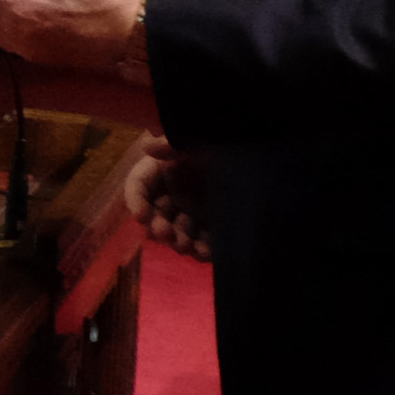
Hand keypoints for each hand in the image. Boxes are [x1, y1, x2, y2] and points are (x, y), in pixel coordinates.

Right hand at [123, 134, 211, 258]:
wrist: (258, 160)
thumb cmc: (222, 144)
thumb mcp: (196, 140)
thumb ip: (173, 144)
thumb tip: (147, 147)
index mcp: (163, 170)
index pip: (139, 186)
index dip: (136, 201)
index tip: (141, 215)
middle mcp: (174, 193)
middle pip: (157, 215)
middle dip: (159, 227)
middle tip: (166, 233)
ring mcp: (193, 212)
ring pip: (178, 232)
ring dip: (179, 241)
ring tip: (186, 246)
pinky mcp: (212, 226)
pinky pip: (203, 242)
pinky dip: (203, 250)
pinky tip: (206, 253)